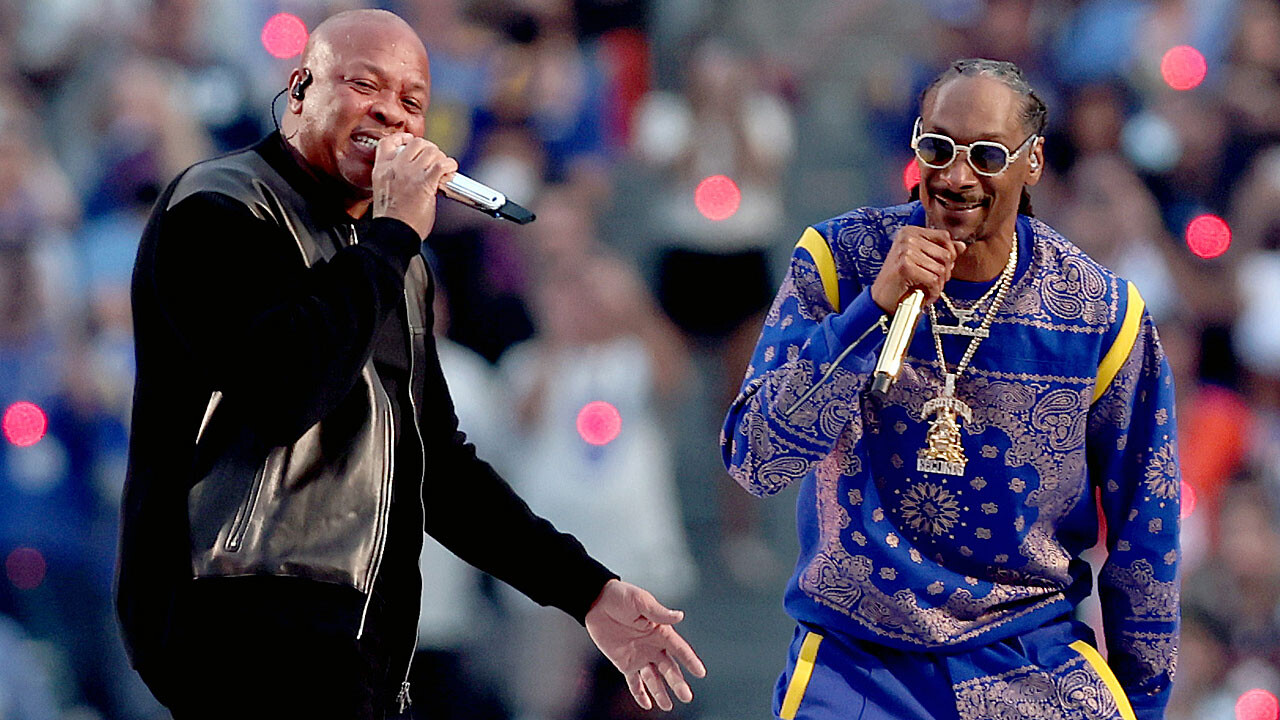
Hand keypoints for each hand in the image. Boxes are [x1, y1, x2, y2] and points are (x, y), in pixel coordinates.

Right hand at [371, 133, 458, 238]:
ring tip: (443, 168)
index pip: (388, 142)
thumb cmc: (392, 220)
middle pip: (416, 143)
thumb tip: (414, 172)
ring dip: (440, 158)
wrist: (393, 233)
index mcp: (382, 170)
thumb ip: (395, 177)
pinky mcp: (425, 183)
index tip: (410, 141)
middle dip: (428, 148)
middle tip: (433, 159)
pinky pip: (442, 165)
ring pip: (431, 151)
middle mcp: (395, 168)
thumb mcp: (384, 191)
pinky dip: (450, 165)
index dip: (402, 138)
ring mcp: (410, 174)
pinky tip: (450, 170)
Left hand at [585, 579, 706, 710]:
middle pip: (669, 668)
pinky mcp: (624, 663)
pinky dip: (640, 694)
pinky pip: (634, 682)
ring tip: (667, 706)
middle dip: (678, 683)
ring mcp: (639, 656)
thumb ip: (659, 613)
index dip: (690, 661)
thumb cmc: (621, 596)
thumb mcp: (641, 601)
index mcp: (661, 631)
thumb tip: (679, 616)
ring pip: (654, 678)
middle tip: (686, 696)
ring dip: (661, 692)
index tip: (700, 673)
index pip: (679, 649)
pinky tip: (646, 704)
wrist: (596, 602)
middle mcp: (653, 646)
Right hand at [870, 225, 966, 311]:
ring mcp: (905, 251)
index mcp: (910, 232)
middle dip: (945, 273)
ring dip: (938, 285)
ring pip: (941, 269)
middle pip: (946, 254)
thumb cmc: (900, 281)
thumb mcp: (921, 261)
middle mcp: (907, 237)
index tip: (942, 267)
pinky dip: (933, 292)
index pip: (944, 236)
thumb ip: (940, 251)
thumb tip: (961, 246)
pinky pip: (933, 280)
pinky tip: (925, 295)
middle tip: (934, 282)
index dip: (950, 254)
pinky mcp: (905, 266)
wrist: (881, 299)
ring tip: (927, 290)